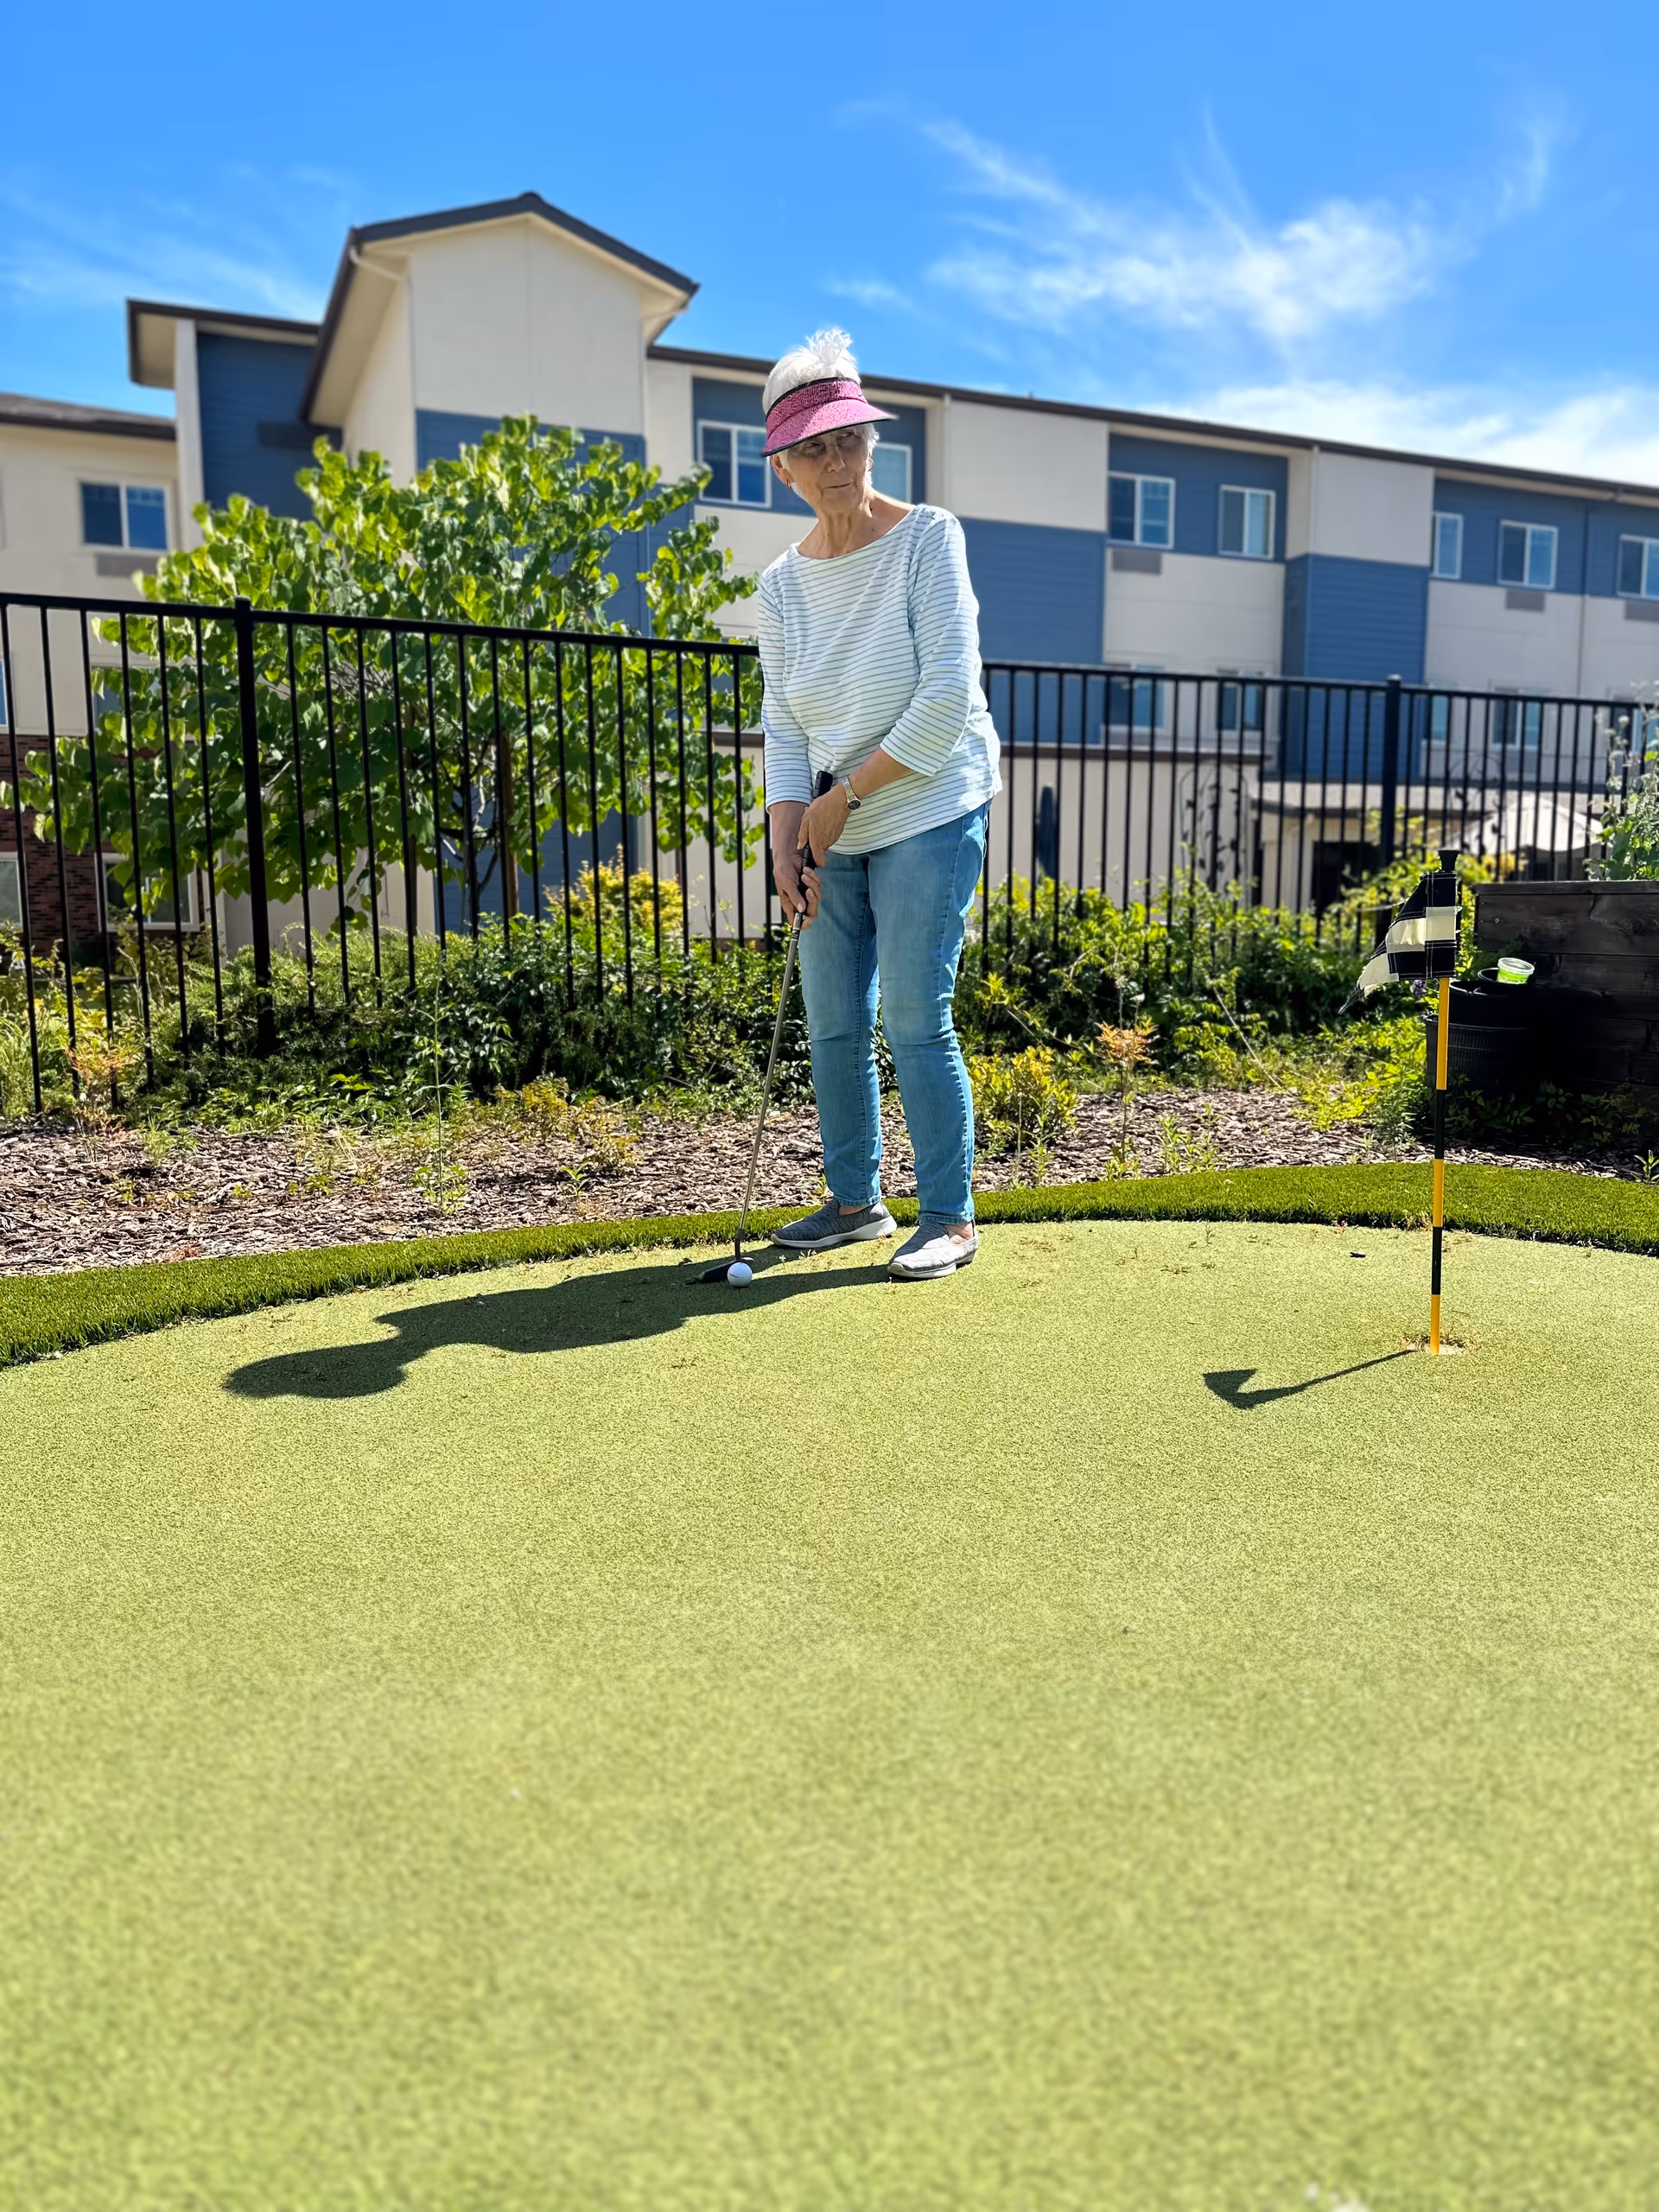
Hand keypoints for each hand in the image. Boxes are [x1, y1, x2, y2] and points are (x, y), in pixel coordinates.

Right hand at [771, 804, 820, 926]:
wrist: (789, 852)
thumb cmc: (782, 868)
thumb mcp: (786, 883)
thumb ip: (794, 896)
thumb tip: (801, 910)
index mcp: (790, 903)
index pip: (797, 921)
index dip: (804, 924)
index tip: (808, 920)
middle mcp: (800, 899)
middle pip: (812, 910)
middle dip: (811, 901)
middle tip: (807, 890)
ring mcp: (807, 891)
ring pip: (817, 897)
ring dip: (812, 885)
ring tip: (803, 874)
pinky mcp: (813, 883)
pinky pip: (819, 885)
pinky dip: (813, 877)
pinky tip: (806, 870)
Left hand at [800, 783, 850, 868]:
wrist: (839, 800)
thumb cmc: (822, 809)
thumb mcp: (806, 820)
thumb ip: (802, 836)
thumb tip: (800, 846)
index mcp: (817, 842)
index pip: (820, 862)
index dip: (815, 861)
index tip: (811, 856)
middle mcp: (827, 843)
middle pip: (820, 849)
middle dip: (815, 842)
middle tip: (811, 829)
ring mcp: (834, 838)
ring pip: (824, 841)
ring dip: (820, 834)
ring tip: (818, 821)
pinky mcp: (838, 832)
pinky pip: (829, 835)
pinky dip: (826, 830)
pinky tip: (824, 819)